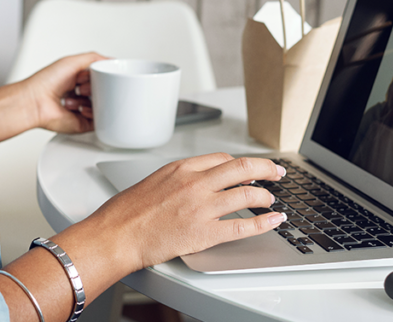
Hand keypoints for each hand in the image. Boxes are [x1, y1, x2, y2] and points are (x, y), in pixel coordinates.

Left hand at [22, 52, 108, 133]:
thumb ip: (94, 58)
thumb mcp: (72, 61)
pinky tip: (81, 108)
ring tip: (78, 95)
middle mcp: (79, 94)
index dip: (100, 75)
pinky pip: (99, 121)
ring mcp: (82, 109)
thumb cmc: (45, 82)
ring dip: (92, 99)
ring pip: (102, 105)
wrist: (35, 101)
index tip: (95, 73)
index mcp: (77, 79)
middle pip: (102, 91)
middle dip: (96, 87)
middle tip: (83, 85)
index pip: (100, 77)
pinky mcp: (83, 123)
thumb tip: (111, 61)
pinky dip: (93, 113)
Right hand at [80, 153, 286, 271]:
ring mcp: (202, 207)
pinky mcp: (205, 233)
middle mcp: (195, 183)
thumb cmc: (126, 212)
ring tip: (271, 201)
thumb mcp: (153, 181)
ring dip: (266, 197)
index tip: (249, 168)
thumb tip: (196, 182)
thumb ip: (178, 179)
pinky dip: (265, 223)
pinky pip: (244, 226)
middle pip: (243, 168)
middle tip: (277, 173)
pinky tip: (274, 221)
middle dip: (266, 169)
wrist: (115, 234)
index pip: (222, 158)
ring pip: (248, 194)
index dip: (241, 164)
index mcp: (181, 168)